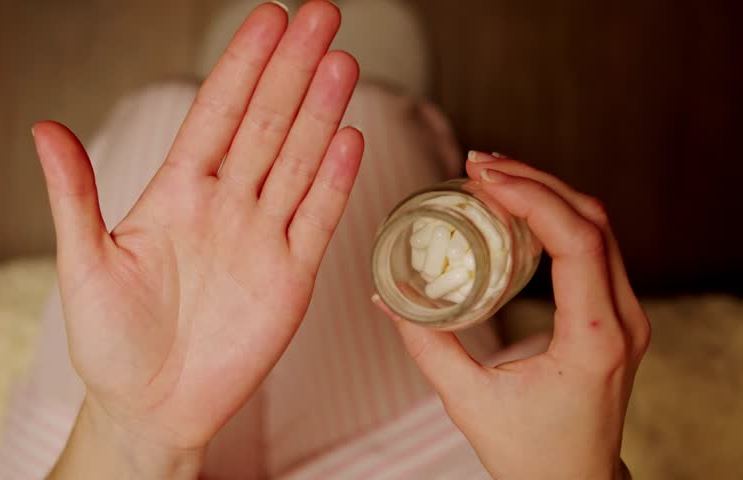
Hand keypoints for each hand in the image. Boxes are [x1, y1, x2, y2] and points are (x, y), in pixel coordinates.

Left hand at [33, 2, 360, 477]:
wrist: (151, 408)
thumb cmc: (111, 342)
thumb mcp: (84, 264)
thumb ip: (75, 195)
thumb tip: (44, 128)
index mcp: (176, 193)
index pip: (216, 113)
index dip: (243, 65)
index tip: (268, 18)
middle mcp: (226, 205)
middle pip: (266, 123)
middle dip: (293, 68)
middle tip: (322, 16)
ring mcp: (262, 238)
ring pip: (297, 161)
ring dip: (320, 112)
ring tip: (342, 62)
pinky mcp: (291, 278)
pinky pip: (317, 219)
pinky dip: (334, 180)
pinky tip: (349, 139)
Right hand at [374, 152, 649, 479]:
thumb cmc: (529, 452)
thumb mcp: (467, 400)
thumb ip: (424, 344)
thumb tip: (384, 294)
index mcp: (594, 339)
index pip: (577, 242)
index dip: (532, 196)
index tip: (484, 176)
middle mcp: (623, 320)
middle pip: (593, 219)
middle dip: (535, 180)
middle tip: (479, 164)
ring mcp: (627, 315)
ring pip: (599, 226)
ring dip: (547, 192)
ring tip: (493, 176)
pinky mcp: (617, 315)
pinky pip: (594, 246)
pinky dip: (556, 216)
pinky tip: (518, 207)